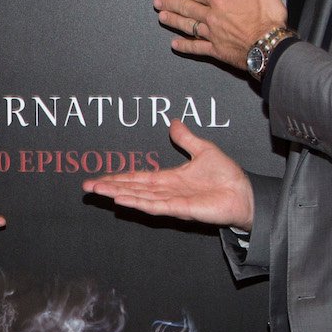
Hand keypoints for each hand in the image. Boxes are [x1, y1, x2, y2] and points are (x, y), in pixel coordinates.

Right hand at [82, 121, 252, 229]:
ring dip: (117, 194)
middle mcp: (166, 191)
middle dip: (109, 187)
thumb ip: (185, 138)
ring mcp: (171, 202)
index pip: (137, 178)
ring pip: (138, 198)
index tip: (99, 179)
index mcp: (168, 179)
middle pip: (131, 189)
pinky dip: (138, 203)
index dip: (118, 178)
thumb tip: (172, 121)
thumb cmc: (227, 176)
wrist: (244, 193)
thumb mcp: (203, 150)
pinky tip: (122, 200)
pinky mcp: (181, 209)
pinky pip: (155, 206)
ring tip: (98, 191)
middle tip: (87, 187)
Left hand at [156, 0, 285, 70]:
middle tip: (157, 2)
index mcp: (221, 0)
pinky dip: (185, 46)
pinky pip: (196, 48)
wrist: (271, 46)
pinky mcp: (217, 51)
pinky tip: (175, 44)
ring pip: (188, 26)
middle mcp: (212, 17)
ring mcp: (213, 35)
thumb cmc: (268, 18)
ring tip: (162, 17)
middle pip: (187, 8)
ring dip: (174, 21)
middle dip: (171, 3)